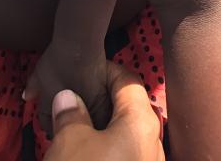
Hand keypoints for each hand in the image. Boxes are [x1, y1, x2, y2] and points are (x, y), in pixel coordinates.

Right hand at [44, 65, 163, 160]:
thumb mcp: (70, 141)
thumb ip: (71, 113)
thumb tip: (67, 98)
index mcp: (142, 121)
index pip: (127, 80)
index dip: (104, 69)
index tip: (80, 72)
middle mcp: (153, 140)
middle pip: (126, 108)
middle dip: (97, 103)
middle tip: (71, 104)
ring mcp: (148, 160)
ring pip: (122, 134)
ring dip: (98, 128)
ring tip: (72, 130)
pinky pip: (122, 153)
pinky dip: (103, 148)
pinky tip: (84, 153)